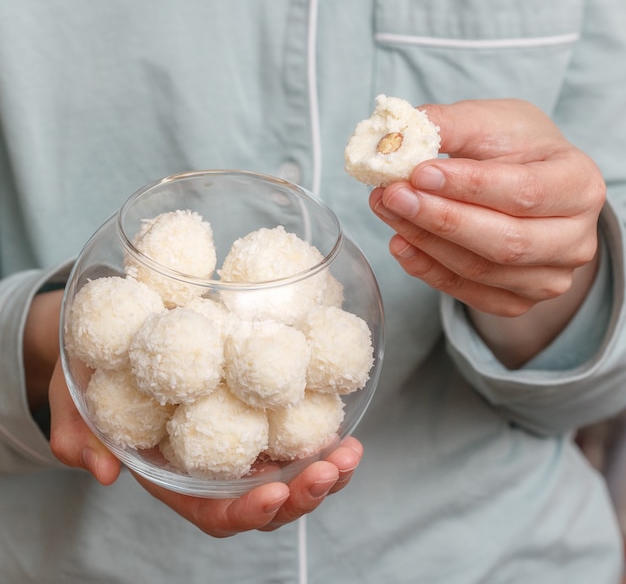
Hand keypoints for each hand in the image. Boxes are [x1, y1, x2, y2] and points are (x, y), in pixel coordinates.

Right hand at [48, 361, 361, 536]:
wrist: (117, 336)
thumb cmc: (95, 375)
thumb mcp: (77, 403)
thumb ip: (81, 438)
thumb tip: (101, 471)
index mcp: (176, 477)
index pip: (214, 512)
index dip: (246, 512)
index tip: (273, 493)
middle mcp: (215, 464)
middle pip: (266, 499)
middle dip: (304, 493)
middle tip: (333, 469)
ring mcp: (239, 436)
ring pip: (290, 470)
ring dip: (326, 468)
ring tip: (350, 451)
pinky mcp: (255, 403)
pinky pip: (293, 425)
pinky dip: (320, 427)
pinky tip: (340, 413)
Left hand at [369, 99, 605, 364]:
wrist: (529, 185)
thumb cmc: (514, 149)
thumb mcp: (491, 122)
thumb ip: (450, 124)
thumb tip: (396, 136)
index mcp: (580, 184)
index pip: (524, 192)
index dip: (468, 185)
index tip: (418, 172)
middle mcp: (575, 240)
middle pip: (504, 241)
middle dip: (440, 219)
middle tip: (391, 194)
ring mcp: (549, 278)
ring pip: (480, 270)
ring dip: (424, 241)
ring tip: (385, 209)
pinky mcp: (518, 301)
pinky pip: (467, 293)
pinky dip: (427, 270)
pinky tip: (399, 243)